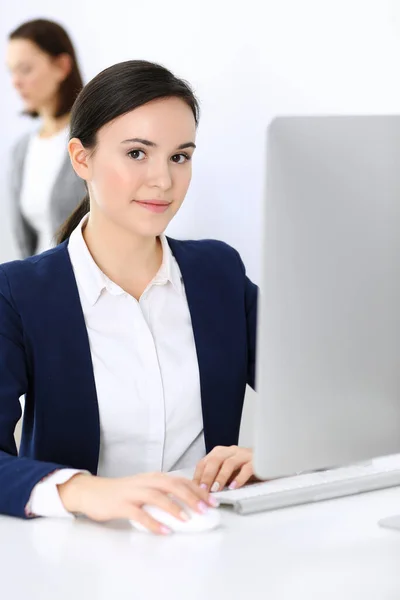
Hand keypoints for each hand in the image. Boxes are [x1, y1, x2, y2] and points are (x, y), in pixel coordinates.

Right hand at [58, 472, 216, 534]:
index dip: (198, 489)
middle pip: (172, 485)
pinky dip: (153, 523)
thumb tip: (187, 503)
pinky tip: (163, 531)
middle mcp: (146, 482)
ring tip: (187, 519)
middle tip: (206, 509)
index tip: (212, 500)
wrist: (93, 492)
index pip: (180, 480)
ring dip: (174, 508)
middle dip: (192, 496)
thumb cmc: (122, 492)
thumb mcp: (145, 488)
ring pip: (157, 497)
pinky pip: (140, 514)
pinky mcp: (122, 505)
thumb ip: (162, 493)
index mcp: (154, 477)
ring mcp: (133, 493)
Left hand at [193, 446, 254, 491]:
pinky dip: (239, 478)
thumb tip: (202, 492)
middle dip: (207, 476)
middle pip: (215, 460)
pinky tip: (234, 487)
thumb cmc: (246, 468)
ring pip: (229, 463)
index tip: (194, 489)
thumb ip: (216, 478)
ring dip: (221, 477)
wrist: (269, 461)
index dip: (198, 476)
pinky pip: (246, 468)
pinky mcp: (256, 461)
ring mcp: (244, 455)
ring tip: (216, 489)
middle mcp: (231, 451)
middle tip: (203, 490)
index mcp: (221, 453)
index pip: (204, 462)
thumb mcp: (228, 473)